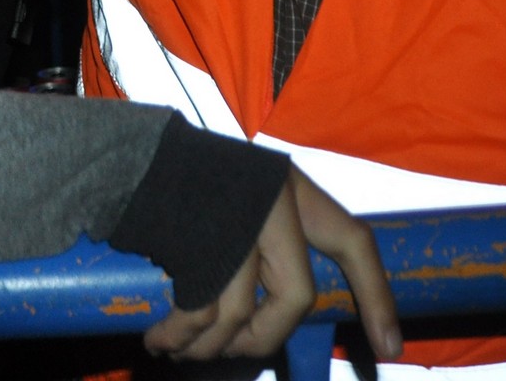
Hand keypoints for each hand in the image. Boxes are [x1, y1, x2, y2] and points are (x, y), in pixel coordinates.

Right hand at [142, 166, 400, 363]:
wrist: (117, 152)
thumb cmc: (178, 180)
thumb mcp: (237, 198)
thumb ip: (265, 241)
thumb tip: (276, 314)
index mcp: (289, 186)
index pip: (353, 240)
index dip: (376, 296)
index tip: (388, 346)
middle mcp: (270, 200)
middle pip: (294, 296)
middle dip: (265, 338)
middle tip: (236, 352)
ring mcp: (234, 221)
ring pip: (241, 311)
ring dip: (211, 346)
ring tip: (182, 351)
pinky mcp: (196, 241)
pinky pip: (200, 308)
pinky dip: (180, 335)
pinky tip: (161, 339)